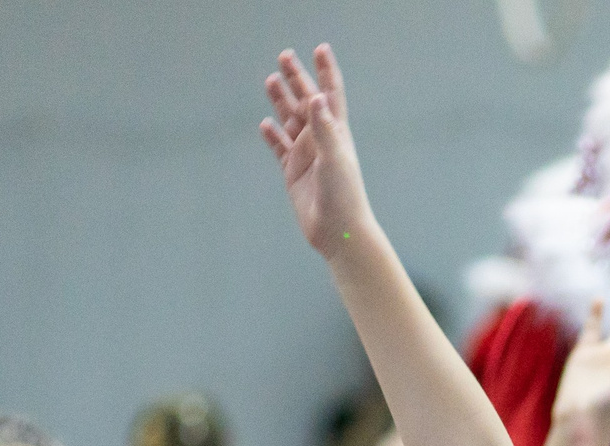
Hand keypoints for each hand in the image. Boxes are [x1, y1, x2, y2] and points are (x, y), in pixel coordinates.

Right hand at [259, 45, 374, 258]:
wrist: (338, 232)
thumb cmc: (343, 196)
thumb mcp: (334, 159)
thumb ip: (324, 128)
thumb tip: (315, 97)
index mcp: (335, 132)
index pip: (330, 94)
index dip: (326, 72)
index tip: (320, 49)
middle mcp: (321, 140)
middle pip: (306, 101)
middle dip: (297, 78)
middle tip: (284, 56)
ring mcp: (306, 156)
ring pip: (290, 121)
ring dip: (281, 101)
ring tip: (270, 80)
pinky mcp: (293, 173)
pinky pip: (280, 148)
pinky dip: (272, 136)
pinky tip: (265, 124)